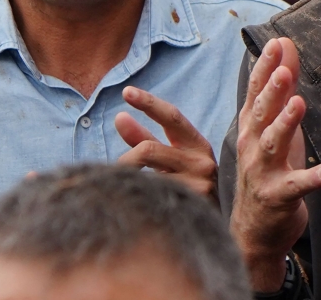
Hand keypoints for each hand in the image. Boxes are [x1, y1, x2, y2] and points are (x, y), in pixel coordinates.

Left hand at [115, 87, 218, 205]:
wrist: (212, 228)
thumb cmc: (185, 186)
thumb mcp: (168, 160)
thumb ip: (145, 139)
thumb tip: (120, 116)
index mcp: (197, 145)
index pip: (172, 117)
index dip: (149, 103)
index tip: (127, 92)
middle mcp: (202, 161)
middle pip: (150, 149)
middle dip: (125, 158)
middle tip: (107, 171)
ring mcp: (199, 185)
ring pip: (148, 176)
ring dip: (128, 181)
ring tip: (119, 192)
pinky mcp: (192, 206)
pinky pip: (153, 197)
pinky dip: (138, 198)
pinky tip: (133, 207)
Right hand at [231, 38, 320, 292]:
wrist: (253, 230)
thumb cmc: (266, 170)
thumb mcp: (274, 126)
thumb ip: (281, 86)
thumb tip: (285, 44)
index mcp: (252, 127)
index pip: (256, 92)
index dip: (265, 68)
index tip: (276, 44)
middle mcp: (252, 146)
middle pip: (262, 114)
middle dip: (272, 91)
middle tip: (285, 71)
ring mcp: (262, 172)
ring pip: (272, 144)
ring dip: (285, 124)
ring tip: (299, 105)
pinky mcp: (278, 197)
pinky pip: (297, 185)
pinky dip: (313, 178)